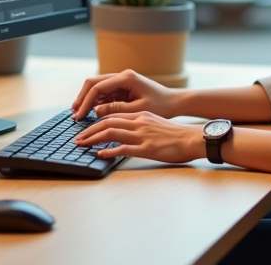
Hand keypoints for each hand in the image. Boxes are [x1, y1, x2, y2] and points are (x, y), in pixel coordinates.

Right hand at [71, 70, 178, 119]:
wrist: (174, 102)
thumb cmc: (161, 106)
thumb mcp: (138, 110)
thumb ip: (116, 110)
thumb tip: (95, 111)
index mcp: (126, 78)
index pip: (98, 87)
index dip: (86, 102)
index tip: (79, 116)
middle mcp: (122, 76)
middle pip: (94, 83)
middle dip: (82, 98)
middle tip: (74, 114)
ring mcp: (122, 80)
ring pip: (97, 87)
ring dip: (88, 100)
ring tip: (78, 114)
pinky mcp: (123, 87)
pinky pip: (105, 93)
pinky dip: (96, 102)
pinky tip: (90, 113)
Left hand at [74, 111, 203, 162]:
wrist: (193, 139)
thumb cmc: (176, 135)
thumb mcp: (155, 124)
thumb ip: (140, 126)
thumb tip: (125, 133)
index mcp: (141, 116)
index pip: (113, 115)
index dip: (96, 121)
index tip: (86, 129)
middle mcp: (139, 122)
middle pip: (107, 122)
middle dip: (89, 130)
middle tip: (77, 138)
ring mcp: (142, 135)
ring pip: (111, 132)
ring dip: (93, 138)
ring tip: (81, 144)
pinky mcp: (146, 148)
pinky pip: (123, 148)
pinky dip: (109, 150)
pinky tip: (100, 154)